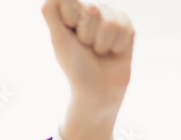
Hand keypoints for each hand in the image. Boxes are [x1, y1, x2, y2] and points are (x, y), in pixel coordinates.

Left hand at [41, 0, 134, 139]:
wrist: (99, 90)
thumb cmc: (76, 67)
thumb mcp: (60, 41)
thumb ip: (53, 16)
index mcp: (72, 15)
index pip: (70, 0)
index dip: (70, 20)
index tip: (69, 34)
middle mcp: (91, 13)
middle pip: (91, 9)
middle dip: (86, 35)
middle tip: (85, 48)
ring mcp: (111, 19)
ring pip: (109, 21)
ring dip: (102, 43)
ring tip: (99, 53)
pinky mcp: (127, 28)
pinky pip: (125, 28)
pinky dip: (116, 46)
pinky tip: (113, 53)